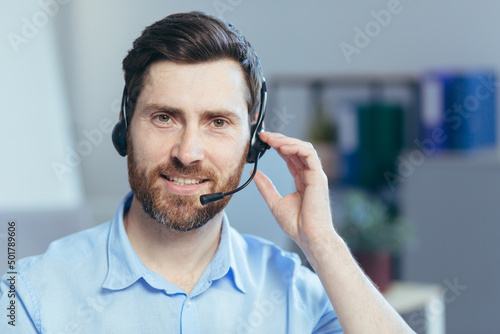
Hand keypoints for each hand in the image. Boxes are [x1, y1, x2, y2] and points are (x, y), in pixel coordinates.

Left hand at [253, 131, 335, 250]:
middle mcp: (310, 175)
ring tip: (271, 139)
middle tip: (264, 136)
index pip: (291, 157)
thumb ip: (266, 187)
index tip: (263, 141)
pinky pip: (309, 155)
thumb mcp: (275, 202)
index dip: (278, 147)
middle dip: (281, 140)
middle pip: (297, 149)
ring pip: (304, 148)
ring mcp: (315, 175)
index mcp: (302, 180)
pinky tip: (282, 147)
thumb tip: (255, 174)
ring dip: (287, 141)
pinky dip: (296, 148)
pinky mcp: (318, 177)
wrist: (309, 237)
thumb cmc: (297, 225)